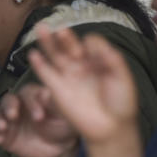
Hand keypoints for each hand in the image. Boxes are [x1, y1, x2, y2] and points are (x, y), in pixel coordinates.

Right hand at [0, 83, 79, 156]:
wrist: (58, 148)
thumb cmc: (61, 126)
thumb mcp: (63, 115)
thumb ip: (55, 104)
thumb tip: (47, 93)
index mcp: (34, 96)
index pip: (28, 93)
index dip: (32, 103)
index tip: (39, 116)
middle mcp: (19, 105)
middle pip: (9, 100)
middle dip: (10, 106)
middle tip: (14, 115)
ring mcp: (10, 120)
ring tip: (2, 126)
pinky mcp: (5, 134)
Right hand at [28, 26, 137, 144]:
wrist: (112, 128)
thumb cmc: (121, 103)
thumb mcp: (122, 77)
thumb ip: (111, 58)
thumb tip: (92, 40)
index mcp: (98, 60)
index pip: (90, 43)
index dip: (90, 44)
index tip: (95, 53)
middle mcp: (82, 65)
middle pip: (70, 45)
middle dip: (65, 37)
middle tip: (61, 30)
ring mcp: (69, 76)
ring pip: (55, 55)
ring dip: (47, 42)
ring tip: (41, 28)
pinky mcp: (58, 90)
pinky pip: (46, 74)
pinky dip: (39, 65)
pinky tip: (34, 54)